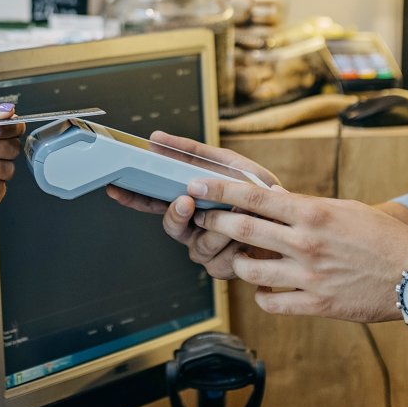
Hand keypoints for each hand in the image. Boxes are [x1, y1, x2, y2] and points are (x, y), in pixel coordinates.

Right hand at [105, 133, 280, 280]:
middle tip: (187, 201)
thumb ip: (191, 152)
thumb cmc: (258, 191)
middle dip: (178, 215)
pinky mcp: (224, 269)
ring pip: (199, 246)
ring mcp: (206, 251)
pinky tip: (249, 239)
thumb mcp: (226, 163)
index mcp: (187, 204)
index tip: (115, 186)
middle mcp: (192, 230)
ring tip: (242, 214)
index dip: (132, 196)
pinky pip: (221, 263)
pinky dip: (238, 247)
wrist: (292, 220)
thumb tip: (156, 137)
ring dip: (222, 229)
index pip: (151, 201)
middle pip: (171, 227)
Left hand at [181, 177, 407, 322]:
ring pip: (249, 271)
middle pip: (243, 231)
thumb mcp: (345, 210)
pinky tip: (264, 289)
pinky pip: (271, 303)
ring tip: (236, 259)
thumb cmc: (384, 238)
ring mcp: (310, 275)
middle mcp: (307, 242)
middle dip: (215, 225)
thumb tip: (272, 203)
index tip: (196, 187)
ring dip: (236, 264)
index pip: (254, 197)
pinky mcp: (317, 304)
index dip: (219, 191)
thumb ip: (307, 208)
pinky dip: (261, 296)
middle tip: (202, 221)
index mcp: (313, 213)